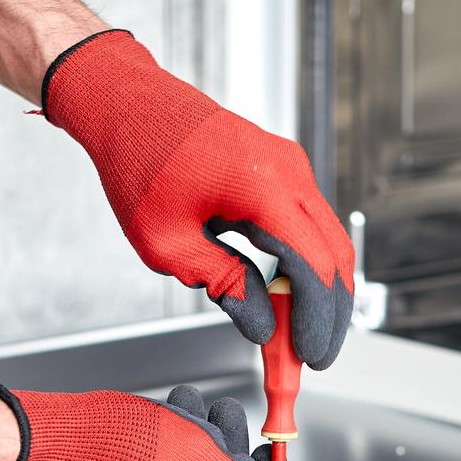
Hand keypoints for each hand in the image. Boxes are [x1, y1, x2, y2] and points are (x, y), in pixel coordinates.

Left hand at [43, 30, 355, 369]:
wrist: (126, 103)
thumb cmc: (137, 159)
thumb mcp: (167, 243)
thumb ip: (223, 284)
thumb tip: (261, 325)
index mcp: (263, 186)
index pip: (313, 267)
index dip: (317, 320)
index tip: (310, 358)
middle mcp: (288, 171)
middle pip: (334, 257)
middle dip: (328, 314)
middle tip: (310, 358)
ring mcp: (289, 166)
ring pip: (327, 242)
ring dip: (318, 292)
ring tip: (298, 337)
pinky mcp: (281, 170)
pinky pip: (308, 225)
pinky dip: (305, 265)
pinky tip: (289, 298)